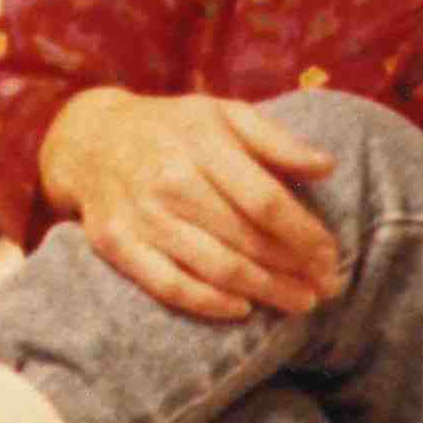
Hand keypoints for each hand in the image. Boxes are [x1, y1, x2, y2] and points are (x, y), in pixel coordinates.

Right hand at [37, 83, 344, 320]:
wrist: (90, 140)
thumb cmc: (173, 128)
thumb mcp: (223, 114)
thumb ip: (275, 140)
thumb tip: (327, 167)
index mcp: (201, 142)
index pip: (265, 201)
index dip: (305, 235)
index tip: (332, 256)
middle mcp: (170, 180)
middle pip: (246, 239)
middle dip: (294, 269)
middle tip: (327, 287)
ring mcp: (141, 216)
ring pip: (215, 267)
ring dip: (265, 291)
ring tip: (300, 303)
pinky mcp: (117, 245)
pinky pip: (169, 285)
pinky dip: (209, 303)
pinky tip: (242, 309)